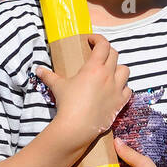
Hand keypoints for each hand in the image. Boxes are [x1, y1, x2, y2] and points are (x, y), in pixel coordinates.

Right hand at [36, 35, 129, 155]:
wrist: (76, 127)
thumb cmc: (67, 104)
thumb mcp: (57, 86)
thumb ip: (48, 75)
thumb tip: (38, 69)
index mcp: (94, 67)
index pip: (103, 45)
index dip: (98, 39)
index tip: (91, 40)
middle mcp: (108, 75)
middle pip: (114, 55)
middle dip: (106, 51)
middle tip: (98, 55)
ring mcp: (116, 89)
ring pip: (125, 70)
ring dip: (118, 68)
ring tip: (109, 72)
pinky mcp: (120, 103)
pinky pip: (128, 90)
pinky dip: (124, 87)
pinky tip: (115, 89)